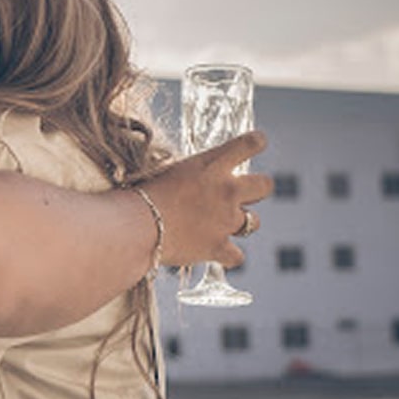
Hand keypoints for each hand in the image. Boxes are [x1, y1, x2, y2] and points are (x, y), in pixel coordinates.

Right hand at [140, 131, 271, 269]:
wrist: (133, 227)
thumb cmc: (139, 195)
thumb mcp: (168, 171)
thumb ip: (192, 174)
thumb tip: (195, 180)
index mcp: (212, 164)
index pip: (252, 143)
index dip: (256, 143)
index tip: (255, 145)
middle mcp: (226, 190)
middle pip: (265, 186)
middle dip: (256, 190)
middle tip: (237, 195)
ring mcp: (225, 220)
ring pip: (254, 222)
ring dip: (240, 223)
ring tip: (217, 225)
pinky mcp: (218, 247)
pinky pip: (237, 256)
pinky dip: (227, 255)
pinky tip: (215, 252)